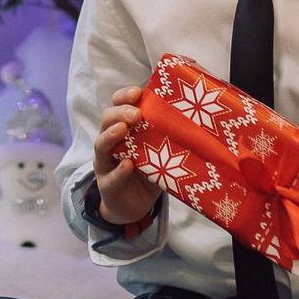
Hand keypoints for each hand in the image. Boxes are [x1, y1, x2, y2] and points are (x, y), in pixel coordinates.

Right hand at [93, 84, 161, 224]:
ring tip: (122, 129)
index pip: (117, 105)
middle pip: (107, 120)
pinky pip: (111, 176)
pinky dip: (119, 170)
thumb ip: (167, 139)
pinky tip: (128, 165)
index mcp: (122, 129)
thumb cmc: (147, 173)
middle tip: (137, 114)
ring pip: (100, 144)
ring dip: (111, 135)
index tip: (138, 92)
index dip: (124, 97)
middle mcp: (109, 143)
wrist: (135, 206)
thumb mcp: (158, 153)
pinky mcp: (107, 185)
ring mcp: (105, 164)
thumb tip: (198, 123)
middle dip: (120, 113)